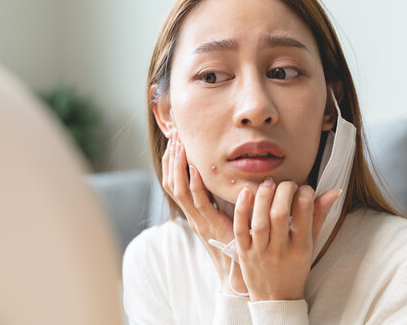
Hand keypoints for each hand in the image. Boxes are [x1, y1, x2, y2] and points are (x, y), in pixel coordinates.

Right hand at [162, 130, 247, 293]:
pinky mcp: (210, 224)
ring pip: (179, 190)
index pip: (173, 183)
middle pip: (170, 183)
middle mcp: (190, 214)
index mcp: (192, 211)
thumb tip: (223, 176)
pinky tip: (196, 169)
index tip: (173, 142)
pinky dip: (195, 185)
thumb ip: (220, 198)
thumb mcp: (223, 215)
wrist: (236, 270)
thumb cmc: (234, 241)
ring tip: (179, 146)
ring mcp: (198, 219)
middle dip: (170, 159)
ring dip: (178, 166)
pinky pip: (198, 203)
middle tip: (174, 136)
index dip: (170, 162)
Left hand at [233, 179, 340, 300]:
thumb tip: (333, 191)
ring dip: (263, 196)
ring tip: (268, 182)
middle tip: (286, 183)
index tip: (304, 188)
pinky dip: (242, 209)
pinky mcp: (244, 252)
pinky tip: (246, 192)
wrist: (276, 299)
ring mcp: (260, 251)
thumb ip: (319, 216)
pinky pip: (241, 229)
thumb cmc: (295, 267)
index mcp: (301, 247)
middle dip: (284, 191)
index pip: (304, 212)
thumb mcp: (311, 244)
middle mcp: (281, 249)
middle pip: (280, 213)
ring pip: (260, 220)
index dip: (305, 193)